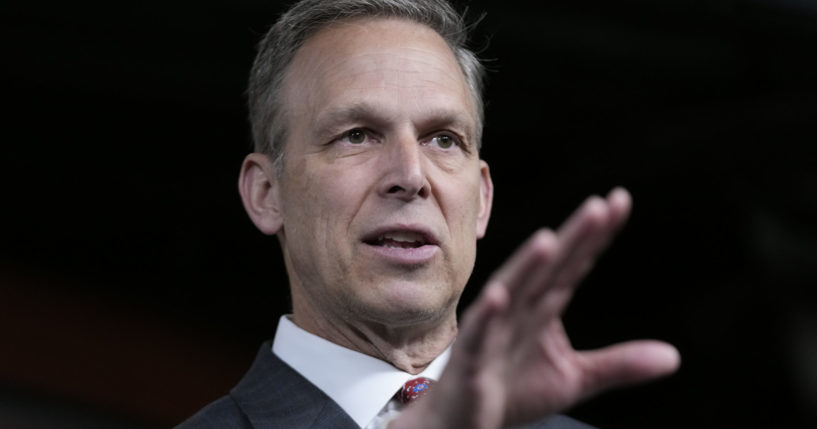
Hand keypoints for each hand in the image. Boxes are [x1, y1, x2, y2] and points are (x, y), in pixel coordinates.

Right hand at [392, 188, 679, 428]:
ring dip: (526, 267)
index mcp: (543, 308)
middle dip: (572, 239)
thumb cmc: (511, 391)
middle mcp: (518, 310)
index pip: (574, 265)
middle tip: (598, 207)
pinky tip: (498, 296)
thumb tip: (674, 357)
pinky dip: (487, 315)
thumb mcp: (575, 378)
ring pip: (511, 293)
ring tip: (548, 241)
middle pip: (548, 270)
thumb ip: (619, 363)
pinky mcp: (472, 359)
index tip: (619, 201)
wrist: (464, 421)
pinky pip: (479, 335)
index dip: (596, 236)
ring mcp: (493, 331)